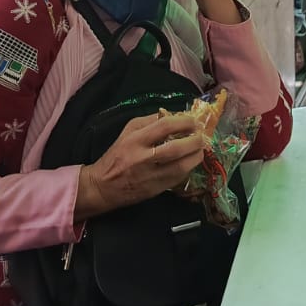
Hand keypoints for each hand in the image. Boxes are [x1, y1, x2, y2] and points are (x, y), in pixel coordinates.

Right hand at [76, 113, 204, 219]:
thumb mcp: (127, 132)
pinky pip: (178, 178)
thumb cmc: (116, 155)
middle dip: (194, 141)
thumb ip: (149, 121)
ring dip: (196, 157)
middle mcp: (143, 158)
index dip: (183, 122)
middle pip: (176, 148)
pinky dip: (188, 169)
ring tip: (200, 149)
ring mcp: (151, 176)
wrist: (103, 186)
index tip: (193, 121)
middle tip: (202, 136)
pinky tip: (191, 162)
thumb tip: (172, 115)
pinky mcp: (156, 190)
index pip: (164, 126)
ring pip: (181, 167)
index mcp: (135, 140)